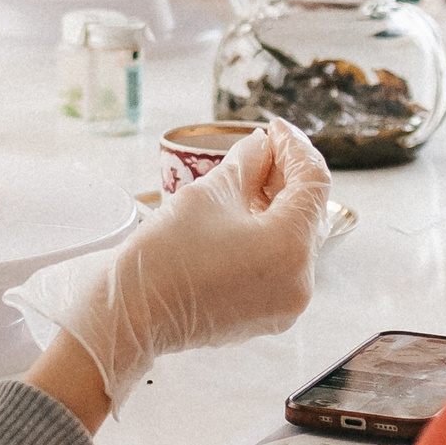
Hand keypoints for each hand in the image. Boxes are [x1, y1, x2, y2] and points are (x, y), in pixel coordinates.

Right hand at [7, 120, 330, 410]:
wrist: (131, 317)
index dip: (295, 147)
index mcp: (291, 247)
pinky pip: (282, 265)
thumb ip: (246, 164)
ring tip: (248, 179)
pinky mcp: (268, 315)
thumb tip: (263, 146)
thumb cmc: (165, 255)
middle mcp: (301, 280)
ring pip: (296, 240)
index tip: (274, 128)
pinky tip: (243, 215)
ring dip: (278, 206)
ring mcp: (287, 303)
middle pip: (308, 213)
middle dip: (287, 176)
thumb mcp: (208, 194)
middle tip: (261, 149)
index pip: (314, 182)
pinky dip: (269, 237)